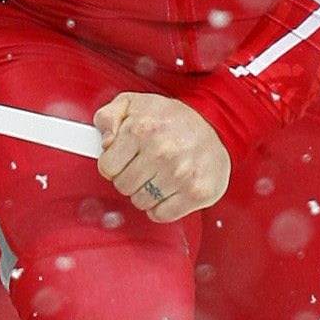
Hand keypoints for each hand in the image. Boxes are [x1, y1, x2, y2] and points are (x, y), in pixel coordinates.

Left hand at [94, 92, 230, 222]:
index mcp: (142, 129)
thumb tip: (104, 140)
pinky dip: (161, 207)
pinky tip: (168, 190)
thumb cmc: (171, 118)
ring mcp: (181, 174)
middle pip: (122, 186)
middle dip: (129, 178)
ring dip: (145, 192)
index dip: (112, 165)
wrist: (215, 125)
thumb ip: (108, 116)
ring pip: (140, 202)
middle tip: (144, 165)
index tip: (125, 159)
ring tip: (158, 175)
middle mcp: (162, 152)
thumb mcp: (133, 104)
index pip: (106, 167)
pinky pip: (161, 215)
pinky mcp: (196, 193)